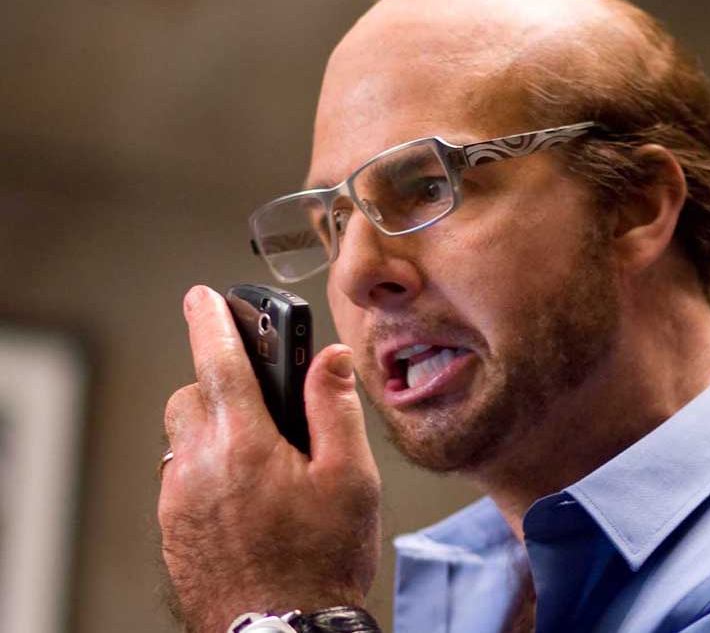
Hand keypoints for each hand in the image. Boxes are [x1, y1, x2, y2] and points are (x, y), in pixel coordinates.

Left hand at [158, 286, 380, 631]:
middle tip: (263, 402)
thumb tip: (329, 358)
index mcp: (243, 444)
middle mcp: (198, 466)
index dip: (209, 321)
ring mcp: (178, 500)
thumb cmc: (321, 560)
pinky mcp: (173, 529)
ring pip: (183, 438)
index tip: (202, 297)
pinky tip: (246, 497)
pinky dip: (207, 469)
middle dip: (219, 384)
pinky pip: (181, 477)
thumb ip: (334, 408)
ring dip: (214, 430)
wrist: (283, 629)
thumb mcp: (350, 478)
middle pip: (191, 397)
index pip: (216, 361)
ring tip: (263, 459)